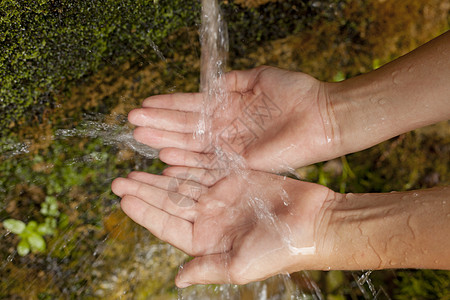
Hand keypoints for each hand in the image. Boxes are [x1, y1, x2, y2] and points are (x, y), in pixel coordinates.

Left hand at [111, 167, 334, 286]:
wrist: (314, 223)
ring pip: (182, 184)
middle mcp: (210, 218)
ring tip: (135, 169)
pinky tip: (168, 159)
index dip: (144, 212)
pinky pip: (204, 169)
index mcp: (207, 240)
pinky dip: (186, 164)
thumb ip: (207, 268)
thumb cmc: (280, 249)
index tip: (123, 199)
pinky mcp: (235, 178)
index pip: (167, 225)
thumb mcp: (240, 264)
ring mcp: (222, 197)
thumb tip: (177, 280)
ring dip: (159, 177)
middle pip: (169, 203)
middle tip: (119, 180)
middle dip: (144, 191)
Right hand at [128, 66, 338, 171]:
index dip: (169, 104)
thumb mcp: (261, 77)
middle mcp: (226, 129)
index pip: (193, 106)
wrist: (323, 116)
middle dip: (160, 123)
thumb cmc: (296, 93)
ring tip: (141, 136)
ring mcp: (231, 147)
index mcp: (229, 108)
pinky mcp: (241, 163)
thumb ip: (233, 81)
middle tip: (132, 122)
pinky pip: (209, 163)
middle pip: (187, 127)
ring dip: (166, 140)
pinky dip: (188, 161)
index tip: (145, 103)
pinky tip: (166, 157)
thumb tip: (211, 82)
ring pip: (193, 144)